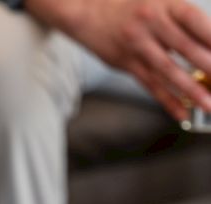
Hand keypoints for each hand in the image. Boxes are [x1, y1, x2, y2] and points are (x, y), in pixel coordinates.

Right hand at [26, 0, 210, 120]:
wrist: (85, 12)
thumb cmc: (125, 6)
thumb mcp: (155, 0)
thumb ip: (179, 20)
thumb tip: (207, 46)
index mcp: (163, 3)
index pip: (197, 21)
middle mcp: (151, 24)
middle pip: (187, 49)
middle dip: (210, 68)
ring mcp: (137, 46)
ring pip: (169, 72)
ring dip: (192, 91)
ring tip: (209, 104)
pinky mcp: (126, 64)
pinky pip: (150, 85)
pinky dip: (167, 100)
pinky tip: (181, 112)